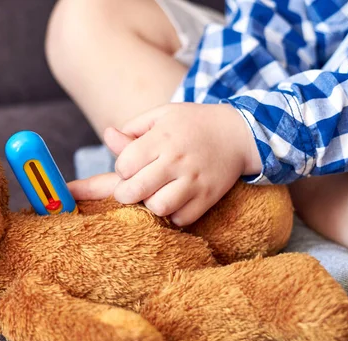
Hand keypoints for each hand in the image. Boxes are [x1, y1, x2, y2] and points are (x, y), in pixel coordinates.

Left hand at [69, 103, 261, 225]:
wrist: (239, 133)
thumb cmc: (193, 123)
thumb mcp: (163, 115)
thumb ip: (133, 128)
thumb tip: (108, 135)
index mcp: (162, 138)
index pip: (125, 165)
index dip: (122, 169)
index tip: (129, 167)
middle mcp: (177, 160)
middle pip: (135, 190)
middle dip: (126, 193)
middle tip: (131, 189)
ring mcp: (194, 181)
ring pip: (158, 207)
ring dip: (151, 204)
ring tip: (155, 194)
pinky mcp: (209, 197)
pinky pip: (181, 218)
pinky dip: (174, 214)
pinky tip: (174, 201)